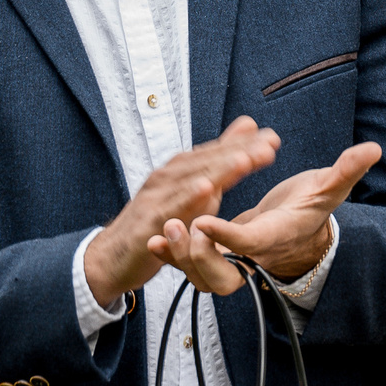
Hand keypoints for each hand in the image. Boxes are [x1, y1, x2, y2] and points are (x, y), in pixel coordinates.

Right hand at [83, 117, 281, 305]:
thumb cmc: (155, 220)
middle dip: (238, 151)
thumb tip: (247, 129)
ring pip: (190, 179)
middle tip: (268, 144)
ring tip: (245, 160)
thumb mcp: (191, 191)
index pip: (215, 153)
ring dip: (218, 169)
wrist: (112, 255)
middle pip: (206, 161)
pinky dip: (187, 197)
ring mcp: (156, 198)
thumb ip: (219, 163)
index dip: (244, 144)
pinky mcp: (147, 222)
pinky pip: (169, 209)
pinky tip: (206, 188)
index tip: (272, 137)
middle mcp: (167, 178)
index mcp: (179, 171)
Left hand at [159, 142, 381, 293]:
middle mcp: (252, 256)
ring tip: (160, 232)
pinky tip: (154, 237)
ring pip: (202, 276)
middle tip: (178, 228)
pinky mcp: (218, 256)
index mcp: (276, 237)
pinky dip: (171, 255)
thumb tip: (372, 149)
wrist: (301, 235)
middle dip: (196, 257)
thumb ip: (347, 171)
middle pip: (222, 276)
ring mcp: (233, 261)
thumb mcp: (329, 188)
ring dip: (179, 258)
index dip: (226, 236)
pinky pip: (191, 265)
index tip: (203, 221)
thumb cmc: (311, 208)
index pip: (249, 243)